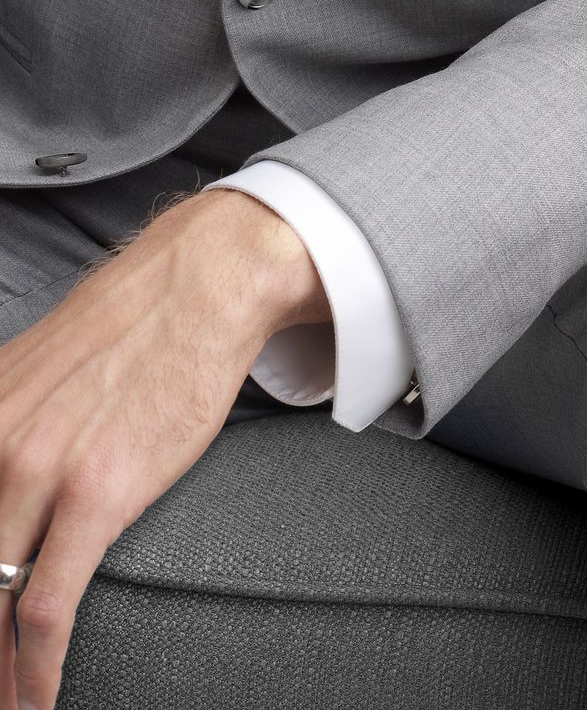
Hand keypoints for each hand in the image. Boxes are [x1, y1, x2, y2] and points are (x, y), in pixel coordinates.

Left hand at [0, 190, 323, 708]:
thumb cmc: (132, 326)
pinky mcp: (95, 494)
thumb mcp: (31, 375)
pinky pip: (46, 611)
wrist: (204, 281)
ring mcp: (34, 470)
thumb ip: (1, 430)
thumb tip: (3, 481)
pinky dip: (35, 673)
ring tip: (6, 706)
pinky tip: (37, 701)